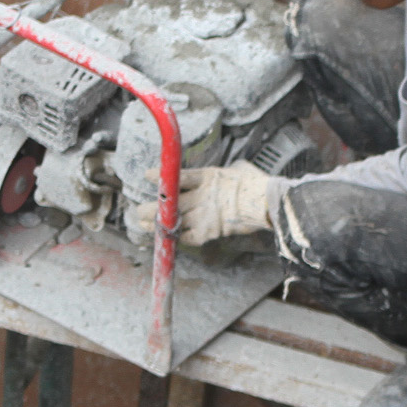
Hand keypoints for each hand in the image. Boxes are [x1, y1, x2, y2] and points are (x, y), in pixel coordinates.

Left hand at [126, 163, 277, 246]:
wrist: (267, 202)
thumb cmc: (258, 184)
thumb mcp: (241, 170)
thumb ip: (231, 170)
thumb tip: (237, 168)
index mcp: (209, 176)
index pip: (179, 176)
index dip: (161, 176)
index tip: (147, 175)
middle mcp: (203, 194)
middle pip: (170, 201)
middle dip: (152, 208)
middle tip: (139, 212)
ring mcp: (205, 212)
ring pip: (174, 220)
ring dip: (158, 224)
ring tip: (144, 225)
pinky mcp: (211, 230)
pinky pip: (189, 237)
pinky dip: (179, 238)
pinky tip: (168, 238)